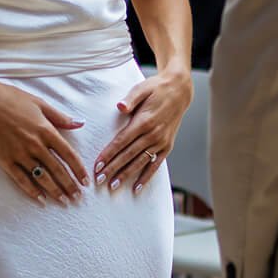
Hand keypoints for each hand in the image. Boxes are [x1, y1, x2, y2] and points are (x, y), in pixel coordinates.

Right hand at [0, 77, 88, 204]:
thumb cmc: (11, 99)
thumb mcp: (40, 103)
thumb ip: (60, 117)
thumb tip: (80, 123)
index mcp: (46, 130)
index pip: (68, 155)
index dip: (78, 170)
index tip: (85, 181)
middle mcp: (36, 145)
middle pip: (57, 170)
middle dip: (69, 185)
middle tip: (77, 197)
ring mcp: (20, 154)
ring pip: (42, 177)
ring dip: (55, 191)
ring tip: (64, 201)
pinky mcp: (6, 160)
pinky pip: (21, 179)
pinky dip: (32, 190)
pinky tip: (40, 199)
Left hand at [94, 67, 189, 195]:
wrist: (179, 91)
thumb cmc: (156, 89)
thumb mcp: (142, 88)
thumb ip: (131, 99)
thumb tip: (120, 106)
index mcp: (144, 121)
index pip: (121, 141)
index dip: (109, 154)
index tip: (97, 165)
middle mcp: (153, 134)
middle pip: (128, 155)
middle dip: (113, 168)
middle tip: (99, 179)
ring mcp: (161, 142)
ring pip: (140, 162)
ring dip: (126, 175)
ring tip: (113, 186)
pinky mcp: (167, 146)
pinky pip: (156, 165)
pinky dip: (147, 177)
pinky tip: (137, 188)